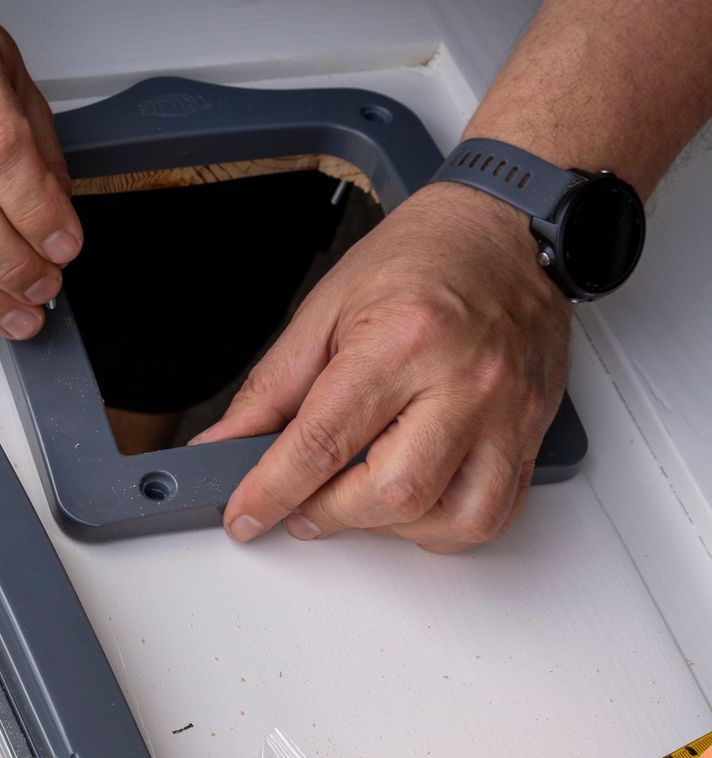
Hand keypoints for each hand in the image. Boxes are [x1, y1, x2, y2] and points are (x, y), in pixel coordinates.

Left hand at [190, 185, 572, 552]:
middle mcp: (465, 382)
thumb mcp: (325, 309)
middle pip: (392, 492)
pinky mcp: (532, 433)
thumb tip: (226, 443)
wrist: (508, 231)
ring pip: (449, 519)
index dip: (273, 490)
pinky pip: (492, 514)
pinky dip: (441, 525)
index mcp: (403, 340)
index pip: (324, 441)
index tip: (245, 516)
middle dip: (330, 512)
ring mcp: (508, 413)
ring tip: (355, 496)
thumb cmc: (422, 258)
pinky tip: (409, 502)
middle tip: (300, 501)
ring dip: (387, 526)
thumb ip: (272, 388)